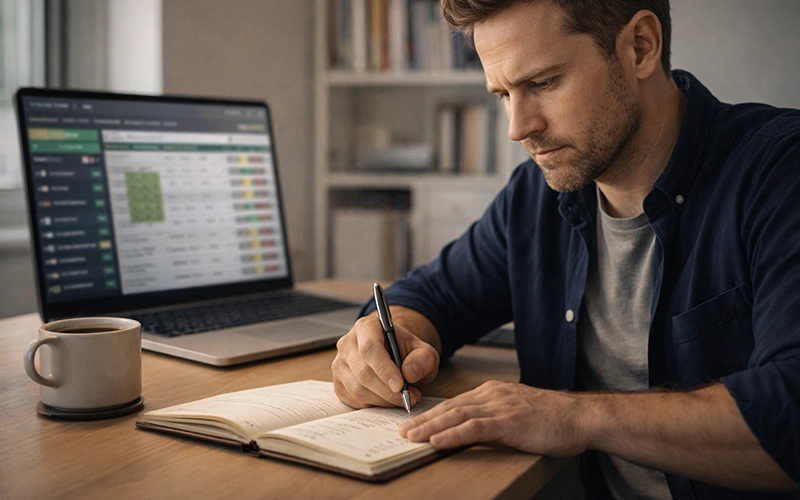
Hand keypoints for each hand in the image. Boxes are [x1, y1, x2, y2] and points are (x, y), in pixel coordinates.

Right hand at [332, 314, 439, 408]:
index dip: (384, 369)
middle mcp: (348, 344)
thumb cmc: (407, 352)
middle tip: (409, 397)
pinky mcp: (338, 383)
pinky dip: (374, 405)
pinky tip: (387, 399)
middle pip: (363, 372)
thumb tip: (409, 373)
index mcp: (366, 327)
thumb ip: (423, 359)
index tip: (400, 385)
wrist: (395, 356)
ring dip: (383, 400)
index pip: (370, 348)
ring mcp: (340, 364)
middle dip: (388, 391)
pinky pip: (354, 401)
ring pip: (358, 390)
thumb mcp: (424, 351)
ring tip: (402, 398)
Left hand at [399, 380, 589, 456]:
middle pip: (450, 407)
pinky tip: (436, 441)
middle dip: (424, 420)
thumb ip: (497, 416)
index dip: (434, 413)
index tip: (415, 422)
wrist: (581, 417)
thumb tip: (475, 429)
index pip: (456, 403)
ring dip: (430, 427)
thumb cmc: (555, 419)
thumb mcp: (519, 412)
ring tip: (411, 437)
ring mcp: (500, 407)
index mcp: (495, 392)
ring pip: (456, 416)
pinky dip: (451, 434)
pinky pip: (473, 428)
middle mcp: (493, 395)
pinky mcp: (509, 422)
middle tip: (403, 430)